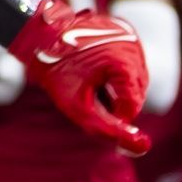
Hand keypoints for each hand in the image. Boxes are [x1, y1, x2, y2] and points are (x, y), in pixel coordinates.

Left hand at [9, 0, 150, 153]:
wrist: (39, 37)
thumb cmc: (56, 73)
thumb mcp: (78, 107)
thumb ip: (109, 130)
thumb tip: (142, 147)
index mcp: (125, 63)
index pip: (132, 106)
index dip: (112, 115)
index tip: (90, 107)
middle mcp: (133, 47)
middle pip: (136, 93)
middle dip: (115, 101)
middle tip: (87, 94)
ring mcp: (131, 38)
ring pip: (134, 80)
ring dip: (117, 89)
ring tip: (90, 81)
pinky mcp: (126, 33)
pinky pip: (131, 64)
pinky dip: (117, 74)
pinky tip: (96, 71)